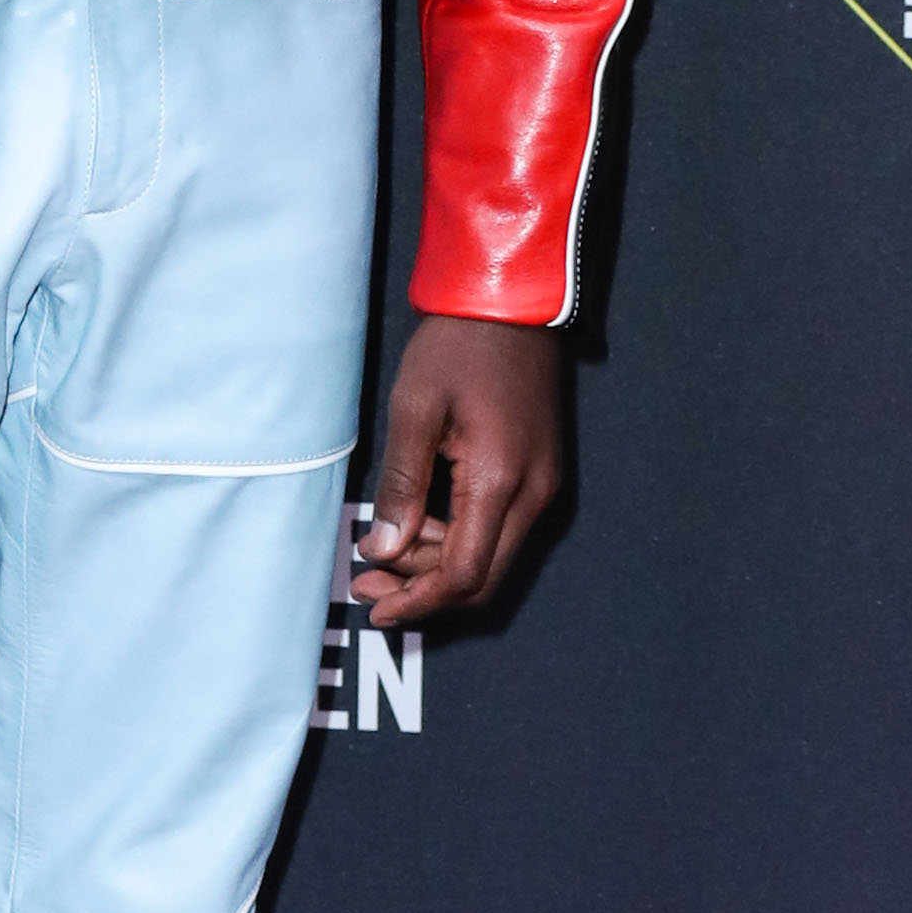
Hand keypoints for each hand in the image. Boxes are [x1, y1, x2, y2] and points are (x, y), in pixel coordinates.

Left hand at [351, 314, 564, 627]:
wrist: (510, 304)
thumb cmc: (459, 347)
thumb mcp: (415, 410)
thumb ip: (401, 486)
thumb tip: (384, 549)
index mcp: (501, 480)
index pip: (463, 574)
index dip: (418, 601)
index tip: (376, 608)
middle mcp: (534, 495)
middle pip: (482, 581)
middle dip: (423, 593)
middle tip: (368, 586)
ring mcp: (544, 486)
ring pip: (492, 560)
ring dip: (438, 569)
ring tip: (382, 553)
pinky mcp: (540, 474)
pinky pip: (501, 532)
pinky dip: (459, 543)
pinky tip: (419, 527)